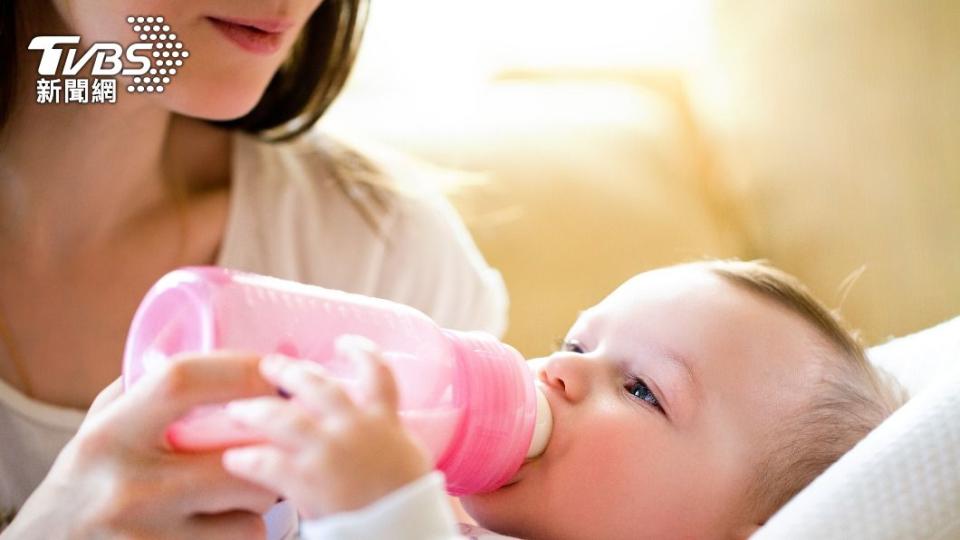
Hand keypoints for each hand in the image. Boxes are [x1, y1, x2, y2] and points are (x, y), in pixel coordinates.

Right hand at [2, 352, 280, 539]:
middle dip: (270, 444)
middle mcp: (128, 486)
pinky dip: (245, 527)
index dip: (238, 369)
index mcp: (109, 434)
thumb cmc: (84, 479)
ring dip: (263, 493)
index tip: (271, 370)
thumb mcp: (100, 425)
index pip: (183, 381)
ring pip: (252, 508)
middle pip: (238, 455)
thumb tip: (221, 353)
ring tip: (247, 481)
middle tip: (278, 435)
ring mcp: (149, 535)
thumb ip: (148, 390)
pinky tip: (226, 517)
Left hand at [221, 336, 432, 519]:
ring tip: (238, 410)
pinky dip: (248, 460)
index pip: (378, 372)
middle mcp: (355, 427)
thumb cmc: (409, 503)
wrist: (403, 529)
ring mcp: (330, 452)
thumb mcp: (407, 457)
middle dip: (290, 372)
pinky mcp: (308, 481)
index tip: (344, 342)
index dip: (361, 352)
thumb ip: (385, 435)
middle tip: (269, 366)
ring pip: (284, 419)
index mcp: (383, 420)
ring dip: (257, 411)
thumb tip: (375, 427)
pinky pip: (268, 464)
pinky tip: (234, 459)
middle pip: (318, 386)